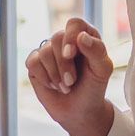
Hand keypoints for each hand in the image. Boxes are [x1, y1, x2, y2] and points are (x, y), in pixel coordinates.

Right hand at [26, 18, 116, 135]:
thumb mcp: (102, 70)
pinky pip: (32, 63)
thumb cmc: (93, 88)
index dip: (70, 37)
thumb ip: (97, 50)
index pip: (74, 24)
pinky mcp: (35, 64)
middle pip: (56, 38)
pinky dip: (43, 77)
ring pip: (43, 52)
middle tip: (71, 81)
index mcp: (85, 36)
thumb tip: (81, 36)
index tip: (71, 54)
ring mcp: (48, 51)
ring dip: (55, 74)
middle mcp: (65, 40)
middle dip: (63, 64)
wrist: (79, 111)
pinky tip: (52, 85)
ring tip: (65, 87)